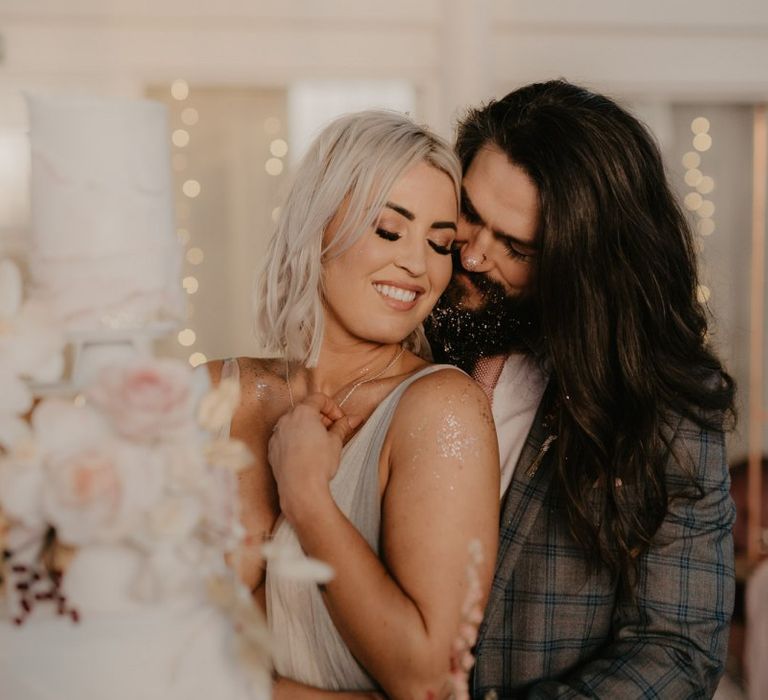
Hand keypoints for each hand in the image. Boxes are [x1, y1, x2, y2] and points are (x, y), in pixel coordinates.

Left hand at [268, 393, 360, 523]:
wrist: (300, 488)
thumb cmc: (319, 463)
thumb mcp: (335, 442)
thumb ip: (342, 427)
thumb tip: (354, 419)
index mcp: (303, 412)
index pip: (318, 398)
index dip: (333, 407)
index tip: (340, 419)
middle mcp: (286, 419)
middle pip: (305, 409)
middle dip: (320, 417)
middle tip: (333, 430)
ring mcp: (277, 434)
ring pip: (293, 423)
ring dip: (307, 427)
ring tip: (319, 442)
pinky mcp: (272, 449)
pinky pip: (285, 437)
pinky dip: (295, 439)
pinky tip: (306, 452)